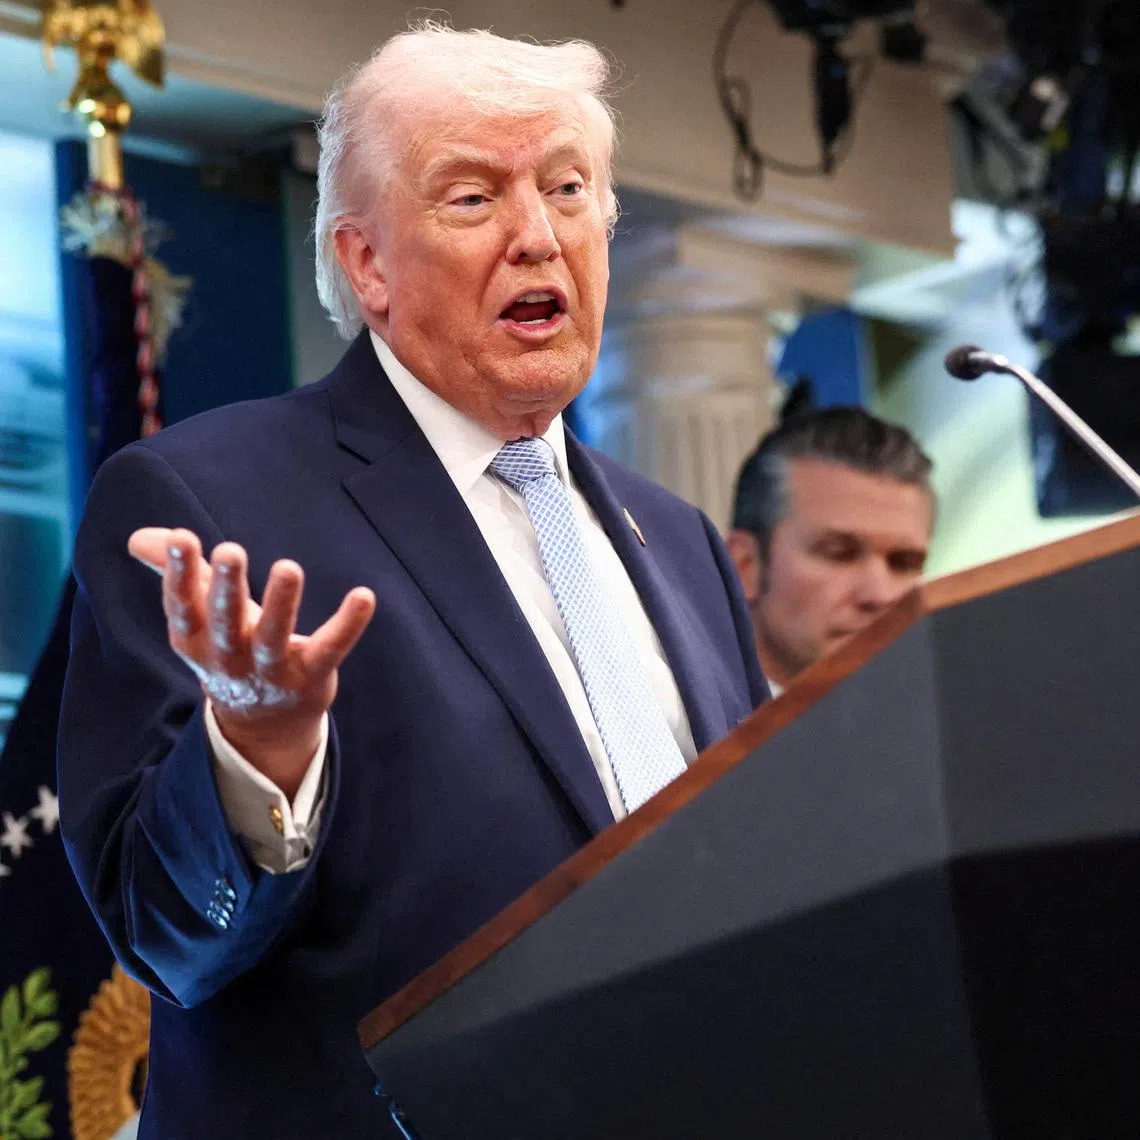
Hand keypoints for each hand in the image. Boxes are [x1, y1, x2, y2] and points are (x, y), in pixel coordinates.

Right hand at [128, 527, 375, 798]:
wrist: (264, 724)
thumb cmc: (230, 650)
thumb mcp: (200, 618)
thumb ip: (177, 573)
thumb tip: (138, 538)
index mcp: (197, 640)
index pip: (183, 606)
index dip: (179, 575)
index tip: (183, 538)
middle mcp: (231, 658)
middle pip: (226, 623)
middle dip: (226, 588)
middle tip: (229, 551)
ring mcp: (272, 671)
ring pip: (275, 638)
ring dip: (282, 604)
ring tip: (288, 568)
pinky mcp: (312, 676)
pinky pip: (331, 649)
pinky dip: (348, 625)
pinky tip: (364, 596)